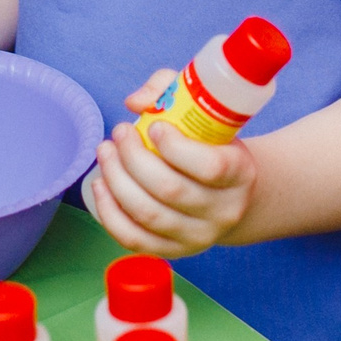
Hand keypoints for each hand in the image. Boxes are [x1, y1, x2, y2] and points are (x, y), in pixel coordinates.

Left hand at [83, 102, 255, 260]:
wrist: (227, 191)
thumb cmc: (209, 142)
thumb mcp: (202, 109)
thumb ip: (168, 90)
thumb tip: (135, 103)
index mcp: (240, 173)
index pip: (209, 167)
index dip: (175, 147)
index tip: (154, 126)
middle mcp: (224, 210)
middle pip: (170, 190)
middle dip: (133, 158)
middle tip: (119, 133)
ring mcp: (199, 235)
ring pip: (148, 214)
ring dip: (116, 180)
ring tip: (105, 153)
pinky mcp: (174, 251)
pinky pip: (135, 240)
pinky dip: (110, 213)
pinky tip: (100, 185)